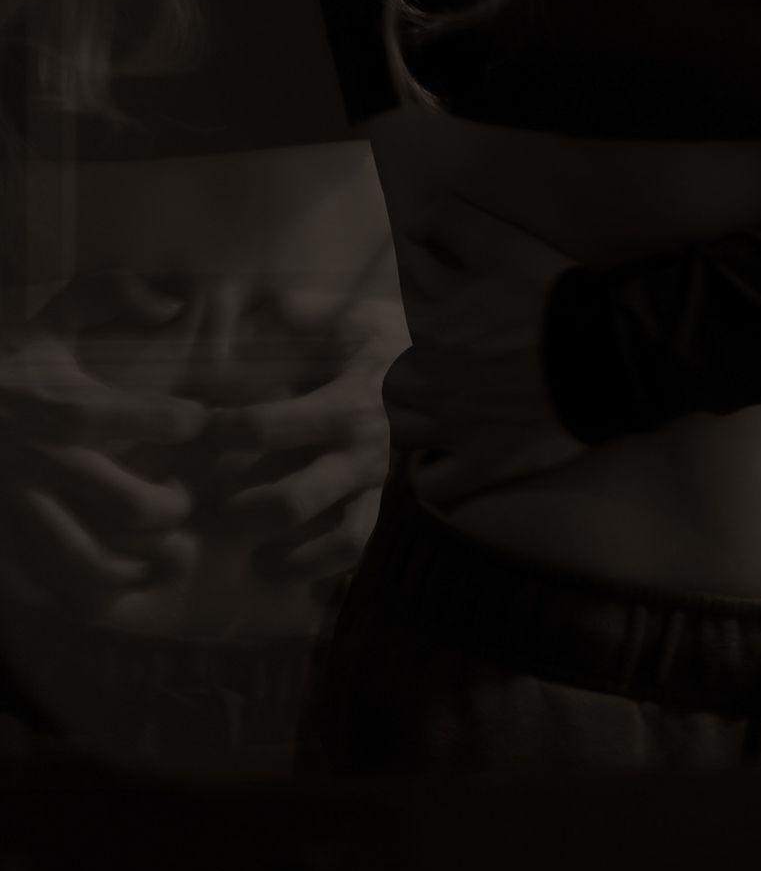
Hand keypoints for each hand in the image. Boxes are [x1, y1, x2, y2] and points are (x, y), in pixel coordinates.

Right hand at [0, 278, 204, 620]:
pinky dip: (92, 594)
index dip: (173, 421)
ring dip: (141, 564)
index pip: (120, 417)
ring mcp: (14, 512)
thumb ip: (109, 292)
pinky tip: (121, 579)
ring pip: (90, 563)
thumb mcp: (46, 316)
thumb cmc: (0, 364)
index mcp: (49, 406)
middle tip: (186, 492)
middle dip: (174, 506)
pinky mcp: (2, 544)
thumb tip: (173, 302)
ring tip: (167, 548)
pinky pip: (50, 587)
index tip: (199, 418)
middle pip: (125, 506)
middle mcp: (34, 465)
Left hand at [197, 272, 409, 587]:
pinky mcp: (385, 501)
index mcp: (347, 400)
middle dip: (243, 507)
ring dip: (287, 554)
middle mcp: (363, 450)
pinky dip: (321, 566)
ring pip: (336, 536)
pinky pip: (357, 546)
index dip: (221, 432)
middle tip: (207, 502)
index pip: (268, 426)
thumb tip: (241, 301)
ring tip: (250, 557)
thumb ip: (298, 312)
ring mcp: (377, 482)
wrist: (456, 367)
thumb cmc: (387, 341)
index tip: (193, 430)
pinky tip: (281, 568)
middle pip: (294, 499)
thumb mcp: (349, 316)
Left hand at [380, 193, 583, 506]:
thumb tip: (412, 215)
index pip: (409, 318)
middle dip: (412, 374)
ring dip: (416, 423)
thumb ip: (450, 222)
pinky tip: (443, 462)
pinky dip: (432, 476)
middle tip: (442, 369)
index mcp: (432, 328)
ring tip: (438, 415)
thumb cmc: (549, 295)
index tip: (454, 313)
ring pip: (406, 432)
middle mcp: (432, 382)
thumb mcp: (499, 242)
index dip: (430, 310)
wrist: (600, 353)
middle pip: (396, 382)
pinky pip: (434, 484)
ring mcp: (454, 428)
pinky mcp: (482, 464)